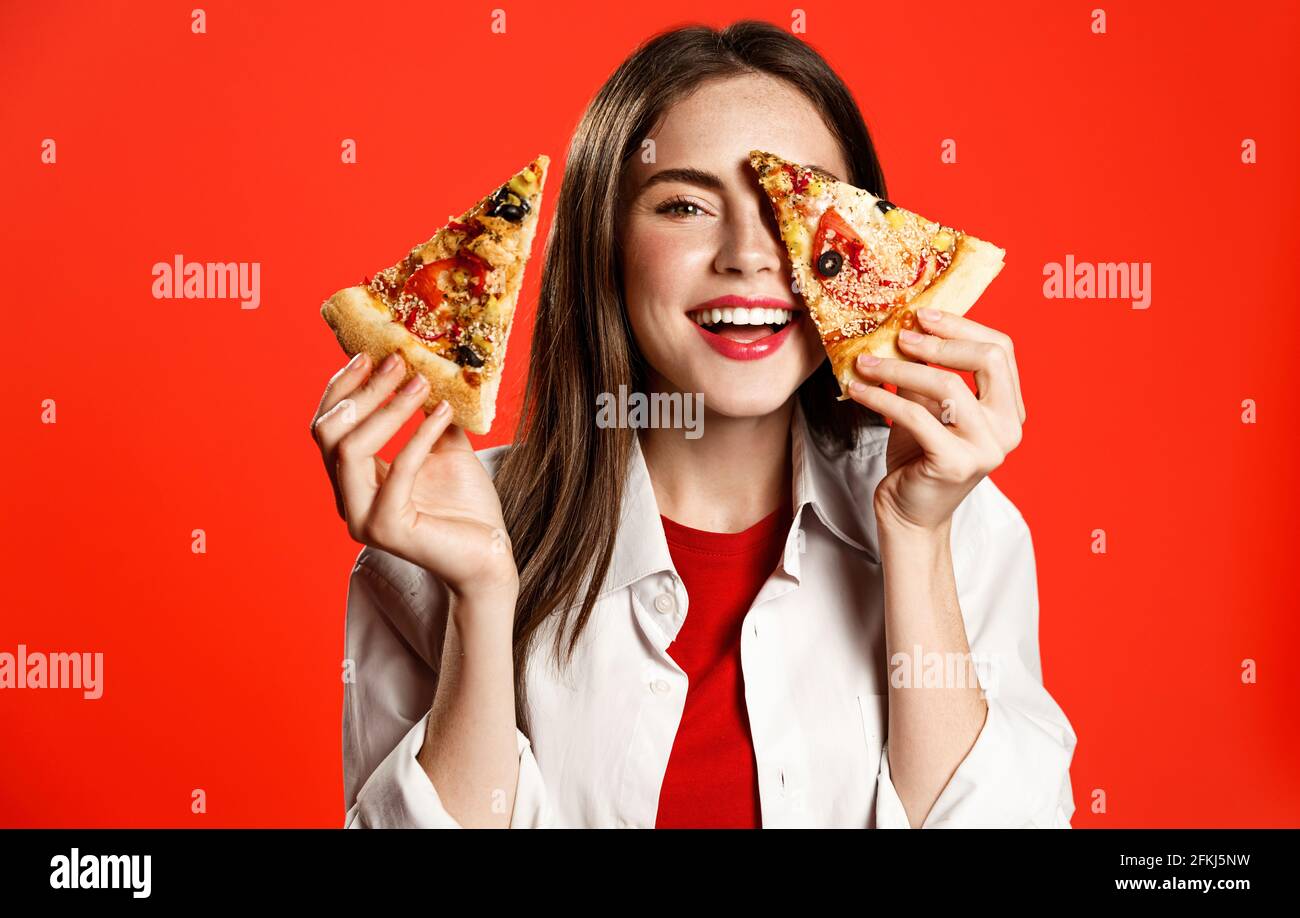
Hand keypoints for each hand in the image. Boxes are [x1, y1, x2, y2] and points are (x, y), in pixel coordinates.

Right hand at [310, 351, 518, 599]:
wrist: (490, 555)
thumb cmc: (466, 506)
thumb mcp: (444, 447)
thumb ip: (427, 411)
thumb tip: (431, 362)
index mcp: (352, 480)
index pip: (329, 425)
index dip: (344, 387)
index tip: (370, 354)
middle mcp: (347, 500)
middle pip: (330, 433)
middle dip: (362, 391)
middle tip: (398, 361)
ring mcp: (362, 517)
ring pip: (350, 450)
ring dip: (387, 408)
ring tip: (422, 383)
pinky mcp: (386, 529)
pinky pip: (397, 469)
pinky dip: (418, 435)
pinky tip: (443, 413)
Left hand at [847, 308, 1025, 533]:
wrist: (909, 514)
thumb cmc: (918, 458)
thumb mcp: (926, 406)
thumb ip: (926, 372)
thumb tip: (904, 328)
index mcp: (1009, 409)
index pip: (1000, 351)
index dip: (962, 327)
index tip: (922, 315)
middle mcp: (1008, 428)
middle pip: (988, 359)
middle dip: (940, 341)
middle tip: (900, 335)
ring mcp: (986, 448)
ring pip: (947, 385)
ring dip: (899, 367)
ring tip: (866, 362)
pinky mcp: (955, 463)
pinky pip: (915, 415)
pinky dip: (881, 397)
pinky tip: (858, 389)